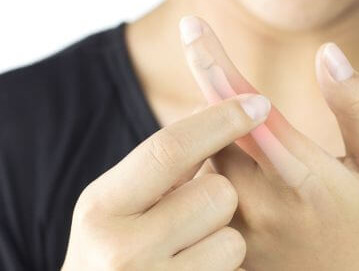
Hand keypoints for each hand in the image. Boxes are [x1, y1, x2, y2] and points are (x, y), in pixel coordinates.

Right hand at [60, 94, 271, 270]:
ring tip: (189, 254)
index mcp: (100, 207)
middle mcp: (121, 249)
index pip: (169, 149)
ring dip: (222, 242)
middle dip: (217, 197)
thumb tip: (212, 109)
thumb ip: (160, 164)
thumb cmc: (114, 252)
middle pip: (217, 193)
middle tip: (190, 219)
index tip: (257, 103)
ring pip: (234, 240)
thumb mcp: (117, 205)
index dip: (220, 121)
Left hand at [178, 15, 358, 270]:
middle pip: (208, 132)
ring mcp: (239, 233)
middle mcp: (260, 203)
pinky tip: (221, 170)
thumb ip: (357, 109)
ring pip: (199, 166)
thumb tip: (328, 51)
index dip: (213, 61)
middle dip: (208, 94)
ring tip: (233, 128)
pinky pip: (196, 203)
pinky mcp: (228, 255)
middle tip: (208, 56)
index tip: (191, 24)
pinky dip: (201, 176)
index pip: (243, 105)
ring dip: (205, 134)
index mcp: (302, 174)